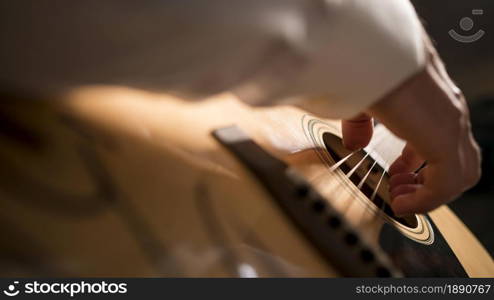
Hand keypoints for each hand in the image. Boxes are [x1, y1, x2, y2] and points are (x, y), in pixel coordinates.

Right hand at [342, 39, 480, 214]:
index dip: (420, 167)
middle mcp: (450, 115)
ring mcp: (452, 126)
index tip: (399, 177)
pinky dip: (426, 201)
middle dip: (430, 185)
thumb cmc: (368, 71)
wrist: (372, 55)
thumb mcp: (362, 103)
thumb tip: (357, 143)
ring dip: (431, 195)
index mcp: (434, 105)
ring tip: (403, 200)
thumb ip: (361, 125)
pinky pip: (446, 184)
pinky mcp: (445, 139)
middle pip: (461, 164)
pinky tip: (403, 204)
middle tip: (403, 191)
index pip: (443, 145)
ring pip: (461, 176)